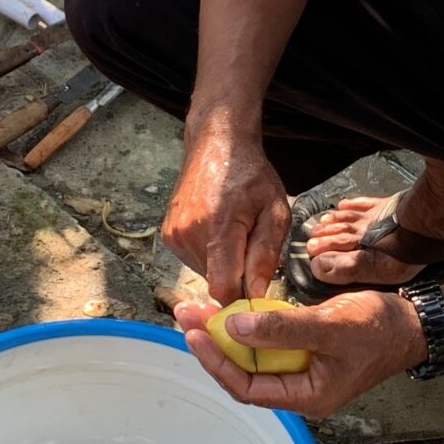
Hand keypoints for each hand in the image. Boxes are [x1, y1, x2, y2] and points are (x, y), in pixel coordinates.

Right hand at [165, 118, 291, 303]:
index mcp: (219, 228)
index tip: (257, 292)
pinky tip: (217, 230)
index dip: (242, 298)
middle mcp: (189, 234)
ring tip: (233, 233)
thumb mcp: (275, 211)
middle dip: (237, 276)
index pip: (223, 288)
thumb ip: (266, 254)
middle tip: (250, 245)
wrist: (216, 145)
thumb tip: (256, 294)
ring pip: (205, 274)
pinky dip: (209, 255)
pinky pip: (194, 261)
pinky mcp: (168, 235)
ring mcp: (174, 235)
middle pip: (216, 283)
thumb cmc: (251, 175)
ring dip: (223, 265)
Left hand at [172, 291, 424, 419]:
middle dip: (214, 343)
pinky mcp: (305, 350)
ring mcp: (302, 369)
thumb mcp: (330, 326)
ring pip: (253, 355)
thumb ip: (283, 328)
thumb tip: (236, 327)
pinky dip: (248, 325)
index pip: (247, 388)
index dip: (217, 363)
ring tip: (200, 308)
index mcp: (306, 397)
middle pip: (244, 371)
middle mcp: (299, 388)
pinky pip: (268, 342)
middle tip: (186, 313)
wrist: (414, 321)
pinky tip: (232, 307)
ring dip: (227, 332)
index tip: (195, 334)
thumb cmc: (379, 328)